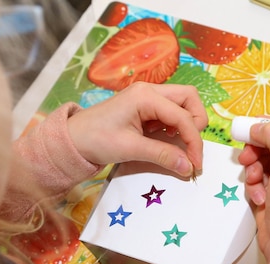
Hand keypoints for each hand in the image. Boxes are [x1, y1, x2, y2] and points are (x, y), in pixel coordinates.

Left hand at [67, 82, 206, 177]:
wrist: (73, 139)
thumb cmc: (95, 139)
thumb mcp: (130, 149)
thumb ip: (162, 155)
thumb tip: (188, 167)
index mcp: (145, 96)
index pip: (183, 116)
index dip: (194, 141)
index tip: (195, 165)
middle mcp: (149, 91)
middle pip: (189, 98)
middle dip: (196, 123)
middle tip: (190, 148)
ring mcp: (147, 97)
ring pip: (182, 104)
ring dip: (187, 125)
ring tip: (178, 147)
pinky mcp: (145, 107)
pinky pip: (170, 112)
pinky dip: (176, 127)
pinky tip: (167, 141)